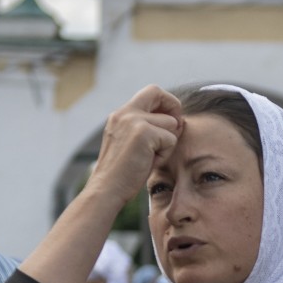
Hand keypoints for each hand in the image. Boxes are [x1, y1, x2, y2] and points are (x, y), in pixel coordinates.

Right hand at [85, 85, 182, 205]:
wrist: (106, 190)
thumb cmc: (121, 174)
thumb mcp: (130, 144)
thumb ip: (145, 128)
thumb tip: (176, 121)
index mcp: (120, 115)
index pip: (150, 92)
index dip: (165, 101)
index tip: (170, 119)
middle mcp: (125, 113)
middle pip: (159, 93)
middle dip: (174, 108)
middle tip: (175, 129)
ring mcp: (134, 121)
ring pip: (170, 123)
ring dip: (167, 143)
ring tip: (151, 158)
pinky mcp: (143, 133)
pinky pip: (171, 139)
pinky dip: (165, 154)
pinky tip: (149, 163)